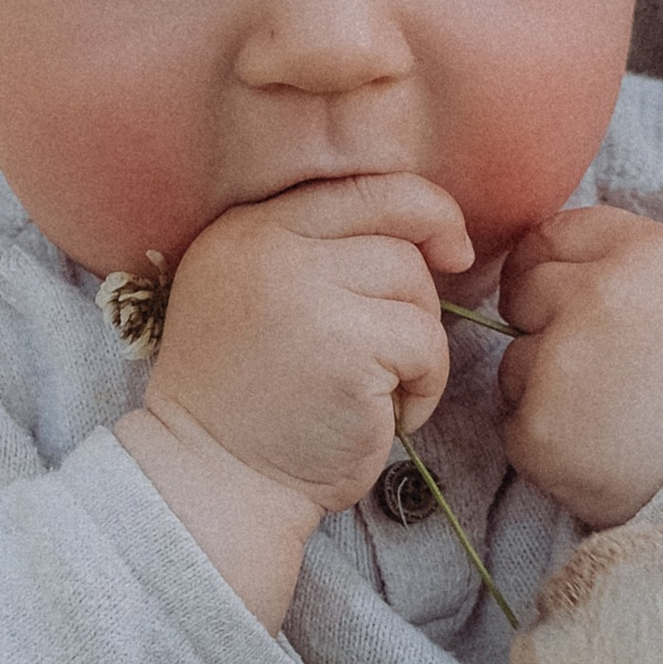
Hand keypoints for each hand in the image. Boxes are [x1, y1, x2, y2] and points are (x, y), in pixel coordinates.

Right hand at [116, 173, 472, 625]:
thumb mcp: (260, 297)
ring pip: (418, 290)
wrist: (214, 479)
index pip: (363, 185)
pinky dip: (423, 387)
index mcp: (250, 227)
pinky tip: (387, 415)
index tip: (448, 249)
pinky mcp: (344, 347)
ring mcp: (306, 293)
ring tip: (378, 390)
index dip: (423, 209)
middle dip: (419, 291)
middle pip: (399, 232)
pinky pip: (425, 344)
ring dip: (419, 347)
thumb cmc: (252, 401)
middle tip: (400, 347)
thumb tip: (429, 230)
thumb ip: (317, 251)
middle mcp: (271, 246)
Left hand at [496, 208, 662, 526]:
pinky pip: (518, 426)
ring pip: (515, 364)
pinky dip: (550, 443)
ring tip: (614, 416)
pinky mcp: (542, 433)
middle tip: (607, 369)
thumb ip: (629, 260)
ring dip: (549, 390)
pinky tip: (602, 450)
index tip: (565, 301)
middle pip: (525, 296)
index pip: (550, 238)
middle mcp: (597, 299)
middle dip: (547, 327)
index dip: (549, 270)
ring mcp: (563, 366)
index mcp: (641, 253)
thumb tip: (550, 259)